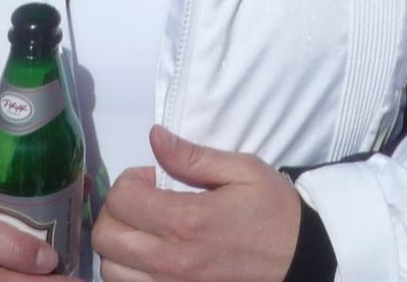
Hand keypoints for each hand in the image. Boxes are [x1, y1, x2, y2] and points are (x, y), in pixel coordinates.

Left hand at [92, 125, 300, 281]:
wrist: (300, 259)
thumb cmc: (272, 211)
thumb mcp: (243, 171)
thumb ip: (193, 157)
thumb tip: (155, 137)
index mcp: (187, 220)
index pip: (121, 200)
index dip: (129, 182)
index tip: (152, 180)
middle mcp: (172, 260)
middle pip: (105, 238)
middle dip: (115, 213)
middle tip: (142, 204)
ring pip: (111, 271)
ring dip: (118, 248)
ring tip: (143, 233)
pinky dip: (129, 274)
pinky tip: (148, 259)